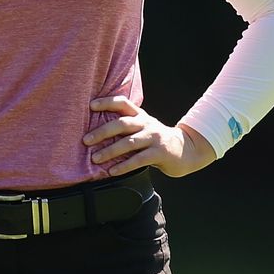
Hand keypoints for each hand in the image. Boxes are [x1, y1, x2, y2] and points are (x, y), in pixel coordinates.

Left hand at [84, 96, 216, 177]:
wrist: (187, 150)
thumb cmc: (157, 140)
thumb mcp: (144, 127)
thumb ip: (126, 126)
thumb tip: (96, 131)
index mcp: (140, 115)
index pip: (122, 103)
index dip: (107, 102)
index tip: (91, 106)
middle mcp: (146, 124)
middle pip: (122, 124)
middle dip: (102, 132)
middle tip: (86, 140)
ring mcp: (154, 138)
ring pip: (129, 143)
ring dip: (110, 151)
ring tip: (95, 158)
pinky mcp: (160, 153)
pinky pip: (139, 160)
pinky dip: (124, 165)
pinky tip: (112, 171)